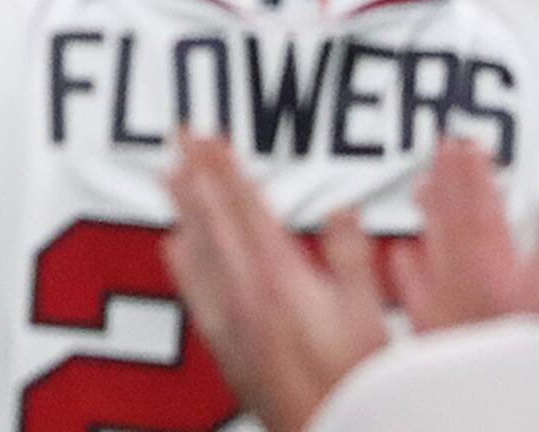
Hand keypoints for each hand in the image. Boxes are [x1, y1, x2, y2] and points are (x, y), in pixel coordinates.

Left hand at [165, 133, 391, 431]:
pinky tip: (174, 246)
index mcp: (281, 280)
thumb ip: (352, 259)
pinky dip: (183, 259)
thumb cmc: (353, 385)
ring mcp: (231, 322)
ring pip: (198, 251)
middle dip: (197, 176)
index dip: (223, 168)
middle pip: (213, 222)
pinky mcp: (227, 349)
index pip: (244, 209)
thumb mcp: (369, 317)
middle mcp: (246, 296)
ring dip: (184, 210)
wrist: (327, 431)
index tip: (206, 136)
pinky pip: (195, 289)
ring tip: (169, 175)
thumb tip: (342, 211)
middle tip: (179, 140)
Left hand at [386, 137, 538, 334]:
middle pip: (451, 209)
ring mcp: (438, 287)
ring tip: (426, 176)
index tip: (469, 144)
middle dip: (448, 173)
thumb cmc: (532, 335)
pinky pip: (408, 276)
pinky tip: (405, 240)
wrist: (500, 384)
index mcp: (492, 254)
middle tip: (443, 143)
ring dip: (429, 203)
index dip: (473, 169)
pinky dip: (408, 254)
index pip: (479, 199)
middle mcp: (459, 265)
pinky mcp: (425, 312)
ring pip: (429, 233)